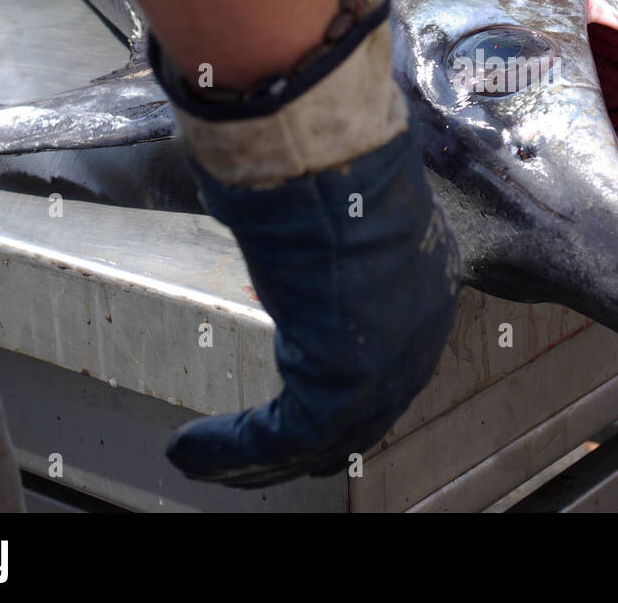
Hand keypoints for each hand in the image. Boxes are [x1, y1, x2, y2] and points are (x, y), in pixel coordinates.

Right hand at [165, 128, 460, 487]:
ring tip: (200, 460)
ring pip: (322, 435)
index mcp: (425, 283)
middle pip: (364, 413)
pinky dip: (234, 449)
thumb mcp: (336, 209)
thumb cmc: (327, 158)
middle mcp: (419, 329)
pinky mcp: (346, 380)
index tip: (299, 409)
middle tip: (255, 459)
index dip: (346, 396)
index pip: (391, 363)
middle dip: (306, 444)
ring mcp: (390, 359)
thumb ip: (325, 242)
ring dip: (255, 455)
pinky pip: (286, 436)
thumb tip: (288, 238)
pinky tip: (192, 449)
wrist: (329, 157)